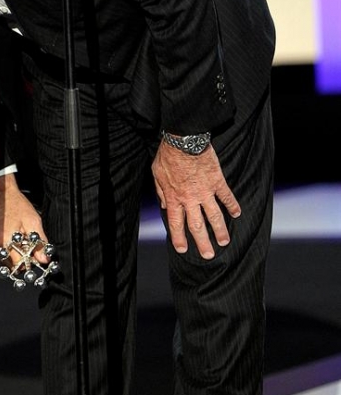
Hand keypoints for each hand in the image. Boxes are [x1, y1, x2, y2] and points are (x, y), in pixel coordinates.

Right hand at [0, 173, 48, 265]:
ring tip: (21, 240)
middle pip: (12, 265)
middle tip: (29, 247)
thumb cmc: (15, 204)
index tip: (35, 257)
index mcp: (5, 240)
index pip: (18, 265)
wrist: (0, 194)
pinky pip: (1, 254)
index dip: (29, 262)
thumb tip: (44, 259)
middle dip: (22, 259)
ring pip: (6, 261)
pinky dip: (9, 250)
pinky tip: (13, 239)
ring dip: (15, 255)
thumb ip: (39, 243)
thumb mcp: (33, 221)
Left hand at [151, 142, 240, 259]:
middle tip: (208, 255)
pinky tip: (237, 214)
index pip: (176, 223)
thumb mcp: (157, 174)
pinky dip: (233, 205)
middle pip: (197, 225)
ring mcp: (205, 191)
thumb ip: (161, 191)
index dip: (179, 237)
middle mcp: (190, 198)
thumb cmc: (168, 155)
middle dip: (202, 242)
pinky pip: (227, 196)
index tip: (182, 249)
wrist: (184, 140)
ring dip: (220, 230)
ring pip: (214, 216)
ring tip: (225, 242)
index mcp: (174, 197)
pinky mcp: (217, 181)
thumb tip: (163, 205)